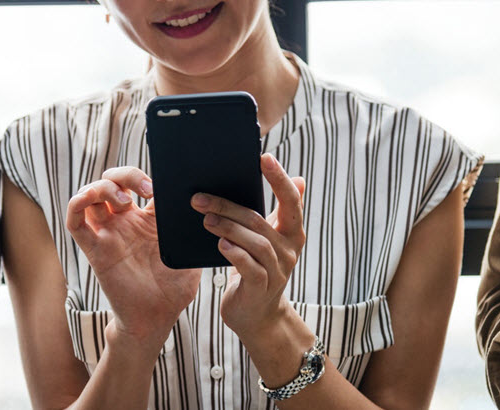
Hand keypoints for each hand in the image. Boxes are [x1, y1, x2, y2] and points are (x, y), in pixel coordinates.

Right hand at [66, 167, 199, 347]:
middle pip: (112, 181)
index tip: (162, 186)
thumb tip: (208, 209)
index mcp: (148, 220)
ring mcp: (108, 234)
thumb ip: (193, 232)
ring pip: (91, 195)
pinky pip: (75, 222)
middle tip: (145, 189)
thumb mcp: (189, 254)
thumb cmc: (174, 289)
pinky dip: (76, 204)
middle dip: (125, 175)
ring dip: (103, 187)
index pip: (139, 184)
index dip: (146, 176)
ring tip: (124, 201)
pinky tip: (88, 199)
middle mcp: (125, 223)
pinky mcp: (95, 250)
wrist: (156, 318)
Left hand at [190, 154, 305, 338]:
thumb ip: (280, 211)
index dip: (279, 179)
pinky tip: (220, 244)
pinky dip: (234, 253)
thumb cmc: (258, 268)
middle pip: (260, 220)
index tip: (263, 157)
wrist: (257, 315)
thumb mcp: (271, 239)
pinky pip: (249, 266)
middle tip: (200, 197)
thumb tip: (299, 178)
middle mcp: (289, 250)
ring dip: (227, 227)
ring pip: (255, 242)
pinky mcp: (261, 288)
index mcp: (292, 232)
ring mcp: (277, 270)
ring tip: (204, 219)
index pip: (291, 200)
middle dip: (229, 206)